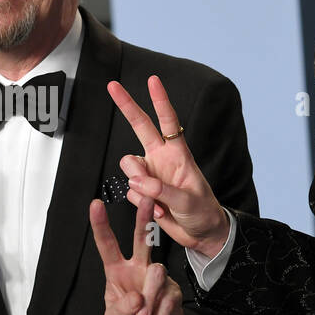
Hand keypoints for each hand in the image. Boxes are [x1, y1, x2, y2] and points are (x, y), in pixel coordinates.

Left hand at [90, 195, 183, 314]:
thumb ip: (120, 310)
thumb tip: (136, 299)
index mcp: (117, 272)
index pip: (107, 246)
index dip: (101, 226)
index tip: (95, 204)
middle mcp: (138, 269)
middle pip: (143, 240)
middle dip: (144, 219)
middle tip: (148, 201)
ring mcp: (158, 279)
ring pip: (157, 273)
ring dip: (149, 299)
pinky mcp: (174, 292)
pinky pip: (168, 299)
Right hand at [108, 75, 229, 257]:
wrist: (200, 233)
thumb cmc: (202, 212)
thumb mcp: (188, 201)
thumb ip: (162, 190)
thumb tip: (138, 182)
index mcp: (178, 154)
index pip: (168, 122)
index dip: (160, 101)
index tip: (153, 81)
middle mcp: (161, 159)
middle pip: (140, 126)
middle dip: (126, 105)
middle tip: (112, 85)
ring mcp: (150, 174)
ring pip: (129, 167)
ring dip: (139, 184)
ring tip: (158, 203)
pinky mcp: (143, 191)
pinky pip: (131, 192)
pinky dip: (142, 204)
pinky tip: (158, 212)